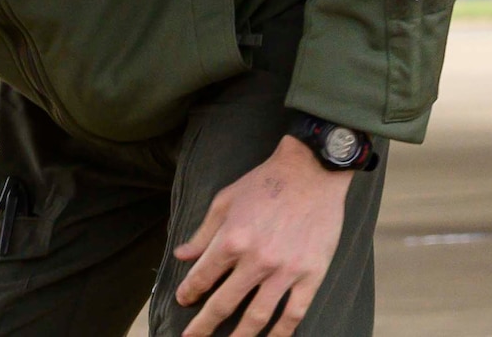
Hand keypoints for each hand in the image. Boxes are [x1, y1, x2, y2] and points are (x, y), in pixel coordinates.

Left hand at [173, 135, 350, 336]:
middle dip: (204, 326)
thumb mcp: (225, 200)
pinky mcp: (310, 275)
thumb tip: (181, 256)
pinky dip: (281, 333)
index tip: (183, 301)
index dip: (189, 293)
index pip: (203, 278)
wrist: (311, 171)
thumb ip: (203, 232)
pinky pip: (294, 313)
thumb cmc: (265, 183)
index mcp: (232, 239)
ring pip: (257, 317)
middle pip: (224, 304)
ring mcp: (285, 271)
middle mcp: (256, 260)